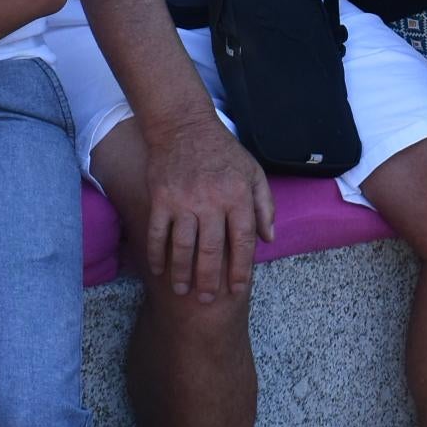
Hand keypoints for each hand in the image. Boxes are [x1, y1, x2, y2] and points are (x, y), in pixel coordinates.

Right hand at [140, 112, 273, 298]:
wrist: (184, 126)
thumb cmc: (223, 151)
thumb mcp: (253, 172)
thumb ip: (264, 205)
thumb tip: (270, 238)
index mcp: (238, 196)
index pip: (243, 241)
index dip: (241, 268)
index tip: (237, 288)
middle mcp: (212, 201)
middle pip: (211, 251)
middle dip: (210, 280)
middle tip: (207, 300)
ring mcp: (183, 201)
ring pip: (183, 247)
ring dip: (182, 273)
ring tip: (183, 290)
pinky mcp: (161, 199)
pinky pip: (158, 233)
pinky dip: (156, 254)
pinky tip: (158, 270)